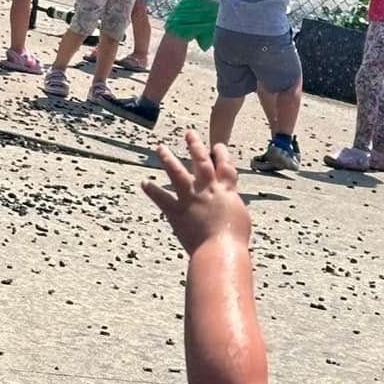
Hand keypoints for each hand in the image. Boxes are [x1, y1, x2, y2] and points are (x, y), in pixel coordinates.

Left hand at [143, 131, 251, 254]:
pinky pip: (162, 199)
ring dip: (168, 159)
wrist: (220, 250)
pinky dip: (152, 190)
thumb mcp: (240, 218)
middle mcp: (208, 190)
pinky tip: (144, 182)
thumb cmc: (234, 240)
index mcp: (226, 191)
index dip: (221, 155)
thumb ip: (232, 207)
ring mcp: (191, 199)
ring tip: (160, 148)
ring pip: (177, 173)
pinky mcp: (177, 212)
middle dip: (195, 146)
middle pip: (201, 162)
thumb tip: (229, 206)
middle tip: (188, 133)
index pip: (225, 167)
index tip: (217, 146)